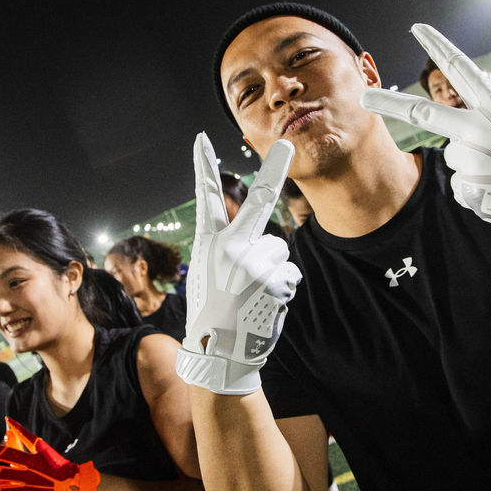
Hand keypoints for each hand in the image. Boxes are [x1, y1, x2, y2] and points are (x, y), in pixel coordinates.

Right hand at [175, 133, 302, 394]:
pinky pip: (289, 273)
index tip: (201, 139)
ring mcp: (252, 264)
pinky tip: (264, 304)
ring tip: (254, 294)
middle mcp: (229, 249)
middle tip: (288, 144)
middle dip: (274, 168)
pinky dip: (283, 288)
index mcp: (208, 244)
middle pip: (258, 202)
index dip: (203, 167)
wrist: (221, 351)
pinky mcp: (274, 281)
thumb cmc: (214, 311)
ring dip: (274, 270)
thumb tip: (257, 236)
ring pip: (279, 249)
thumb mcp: (207, 274)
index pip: (205, 198)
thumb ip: (226, 249)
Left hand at [361, 24, 490, 252]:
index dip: (438, 46)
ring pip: (455, 155)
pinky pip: (462, 182)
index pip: (461, 69)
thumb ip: (490, 112)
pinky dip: (477, 185)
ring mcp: (470, 160)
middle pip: (425, 112)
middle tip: (365, 97)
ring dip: (474, 162)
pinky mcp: (466, 188)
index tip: (416, 28)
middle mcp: (477, 130)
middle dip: (390, 103)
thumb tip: (465, 107)